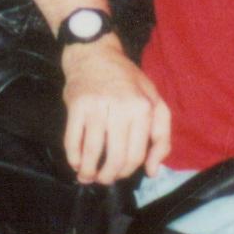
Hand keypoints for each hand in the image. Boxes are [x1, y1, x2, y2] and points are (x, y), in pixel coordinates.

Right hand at [61, 39, 171, 183]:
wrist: (96, 54)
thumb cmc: (128, 82)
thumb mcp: (154, 102)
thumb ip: (160, 136)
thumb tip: (152, 171)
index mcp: (144, 109)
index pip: (136, 154)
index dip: (127, 171)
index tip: (119, 174)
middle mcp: (122, 107)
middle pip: (115, 156)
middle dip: (108, 176)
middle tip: (103, 179)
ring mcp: (97, 106)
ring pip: (92, 151)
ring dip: (88, 171)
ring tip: (87, 177)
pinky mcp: (77, 105)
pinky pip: (73, 139)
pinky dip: (73, 157)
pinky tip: (75, 163)